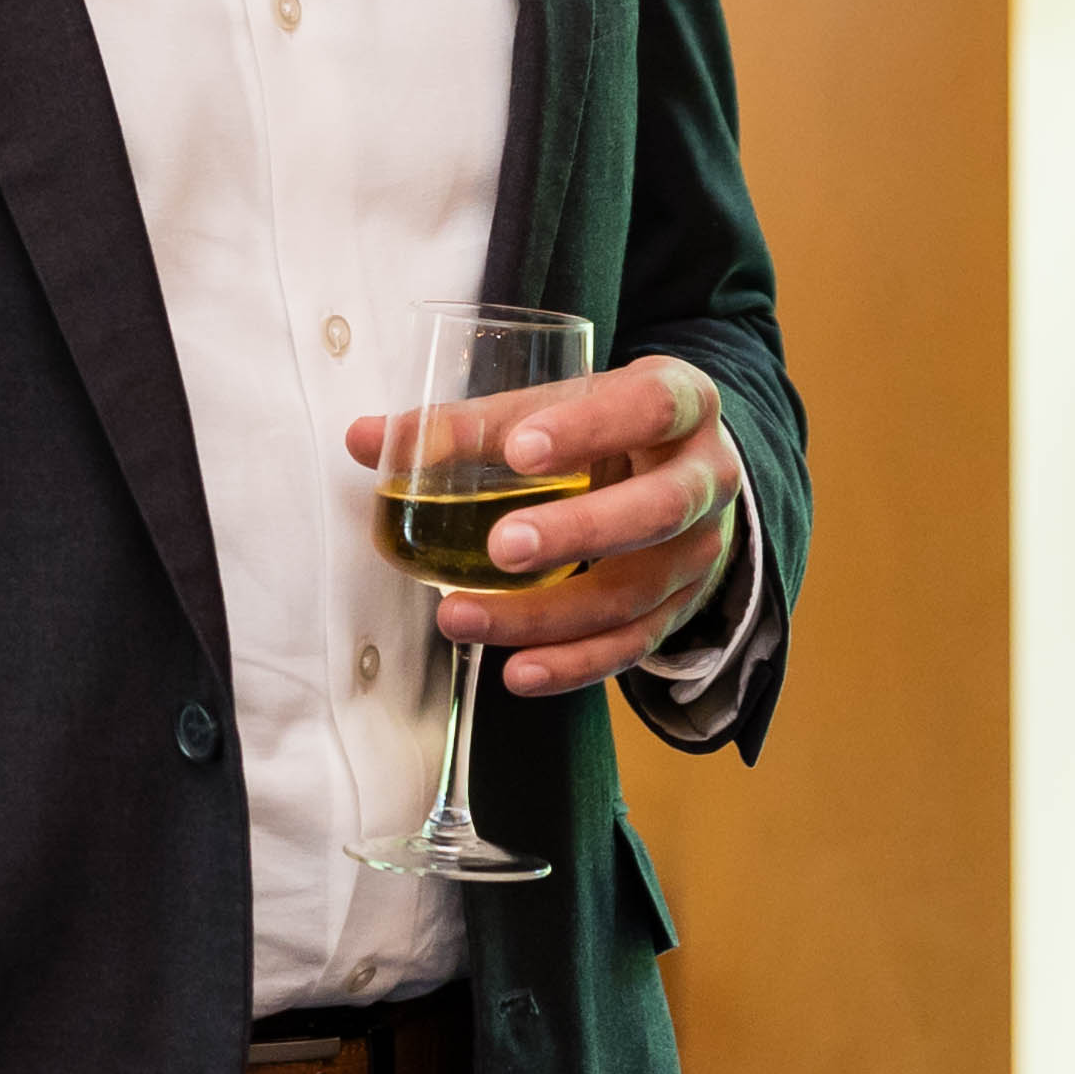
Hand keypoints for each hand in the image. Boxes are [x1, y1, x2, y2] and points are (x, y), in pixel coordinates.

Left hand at [343, 355, 745, 697]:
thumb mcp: (563, 403)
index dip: (590, 427)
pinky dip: (573, 665)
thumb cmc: (609, 426)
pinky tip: (516, 671)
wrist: (683, 468)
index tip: (519, 449)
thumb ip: (473, 423)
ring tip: (459, 616)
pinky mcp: (679, 607)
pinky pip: (631, 645)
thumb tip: (367, 439)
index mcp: (681, 402)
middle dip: (579, 532)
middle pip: (659, 509)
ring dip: (547, 614)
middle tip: (499, 547)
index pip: (647, 408)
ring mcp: (699, 550)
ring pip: (635, 591)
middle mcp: (707, 477)